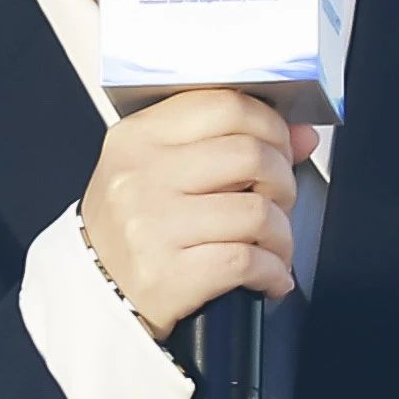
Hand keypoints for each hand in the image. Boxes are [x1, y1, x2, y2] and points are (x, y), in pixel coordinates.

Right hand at [80, 87, 296, 337]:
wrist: (95, 292)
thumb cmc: (134, 226)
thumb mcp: (163, 170)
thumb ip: (231, 143)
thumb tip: (303, 136)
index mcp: (138, 138)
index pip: (226, 106)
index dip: (271, 125)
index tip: (280, 148)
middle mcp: (141, 176)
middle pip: (251, 155)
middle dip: (283, 181)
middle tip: (278, 201)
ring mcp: (152, 226)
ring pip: (257, 212)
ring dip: (282, 235)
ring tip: (274, 246)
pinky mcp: (168, 275)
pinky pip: (248, 262)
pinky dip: (272, 271)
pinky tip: (267, 276)